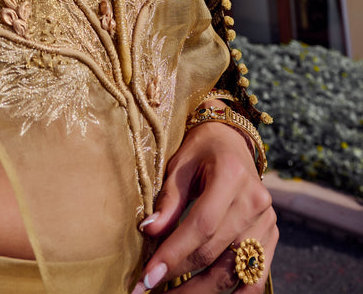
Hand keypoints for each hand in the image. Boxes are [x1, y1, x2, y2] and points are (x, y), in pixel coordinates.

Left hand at [131, 121, 276, 292]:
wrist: (231, 140)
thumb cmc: (200, 151)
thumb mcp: (179, 165)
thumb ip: (168, 200)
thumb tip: (149, 231)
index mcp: (231, 175)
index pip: (202, 225)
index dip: (174, 253)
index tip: (148, 276)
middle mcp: (255, 199)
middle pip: (216, 251)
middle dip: (181, 276)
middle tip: (150, 290)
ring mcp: (267, 220)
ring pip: (234, 270)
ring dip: (202, 291)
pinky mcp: (271, 235)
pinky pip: (257, 276)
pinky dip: (237, 293)